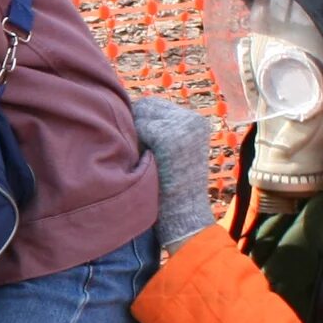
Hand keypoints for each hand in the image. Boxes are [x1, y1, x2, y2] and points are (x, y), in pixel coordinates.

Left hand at [132, 95, 218, 253]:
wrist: (184, 217)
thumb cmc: (171, 189)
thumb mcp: (172, 153)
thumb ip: (158, 131)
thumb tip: (126, 112)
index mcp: (196, 122)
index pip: (153, 106)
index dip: (137, 121)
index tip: (132, 141)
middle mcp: (193, 120)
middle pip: (146, 106)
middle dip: (134, 124)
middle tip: (132, 150)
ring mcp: (183, 127)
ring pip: (141, 116)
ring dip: (133, 132)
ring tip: (136, 156)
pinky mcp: (170, 137)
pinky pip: (139, 129)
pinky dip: (135, 144)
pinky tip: (139, 161)